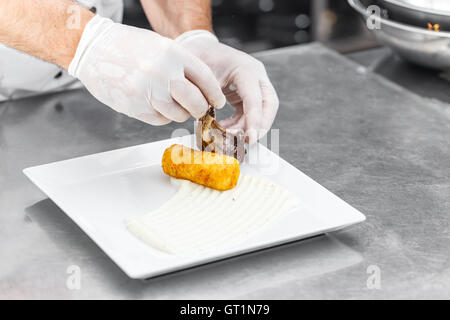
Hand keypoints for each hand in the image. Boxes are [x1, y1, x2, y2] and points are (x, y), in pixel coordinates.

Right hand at [68, 16, 225, 124]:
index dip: (214, 94)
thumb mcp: (161, 46)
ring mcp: (148, 91)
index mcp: (173, 53)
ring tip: (171, 102)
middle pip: (195, 102)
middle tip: (199, 109)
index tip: (217, 101)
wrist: (92, 48)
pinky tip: (154, 103)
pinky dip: (162, 116)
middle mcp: (162, 72)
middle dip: (201, 109)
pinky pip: (159, 119)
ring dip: (179, 113)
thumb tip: (202, 89)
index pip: (206, 79)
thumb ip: (181, 66)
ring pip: (178, 114)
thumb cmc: (127, 46)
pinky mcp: (135, 106)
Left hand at [176, 30, 278, 143]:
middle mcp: (255, 76)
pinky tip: (226, 130)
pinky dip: (241, 124)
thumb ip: (205, 97)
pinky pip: (250, 113)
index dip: (254, 119)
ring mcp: (254, 85)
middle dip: (260, 126)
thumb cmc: (199, 57)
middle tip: (247, 142)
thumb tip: (206, 122)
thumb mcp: (200, 75)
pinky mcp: (247, 94)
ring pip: (262, 111)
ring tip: (229, 137)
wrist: (199, 48)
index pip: (255, 97)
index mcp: (245, 68)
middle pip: (268, 104)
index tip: (250, 137)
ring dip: (248, 127)